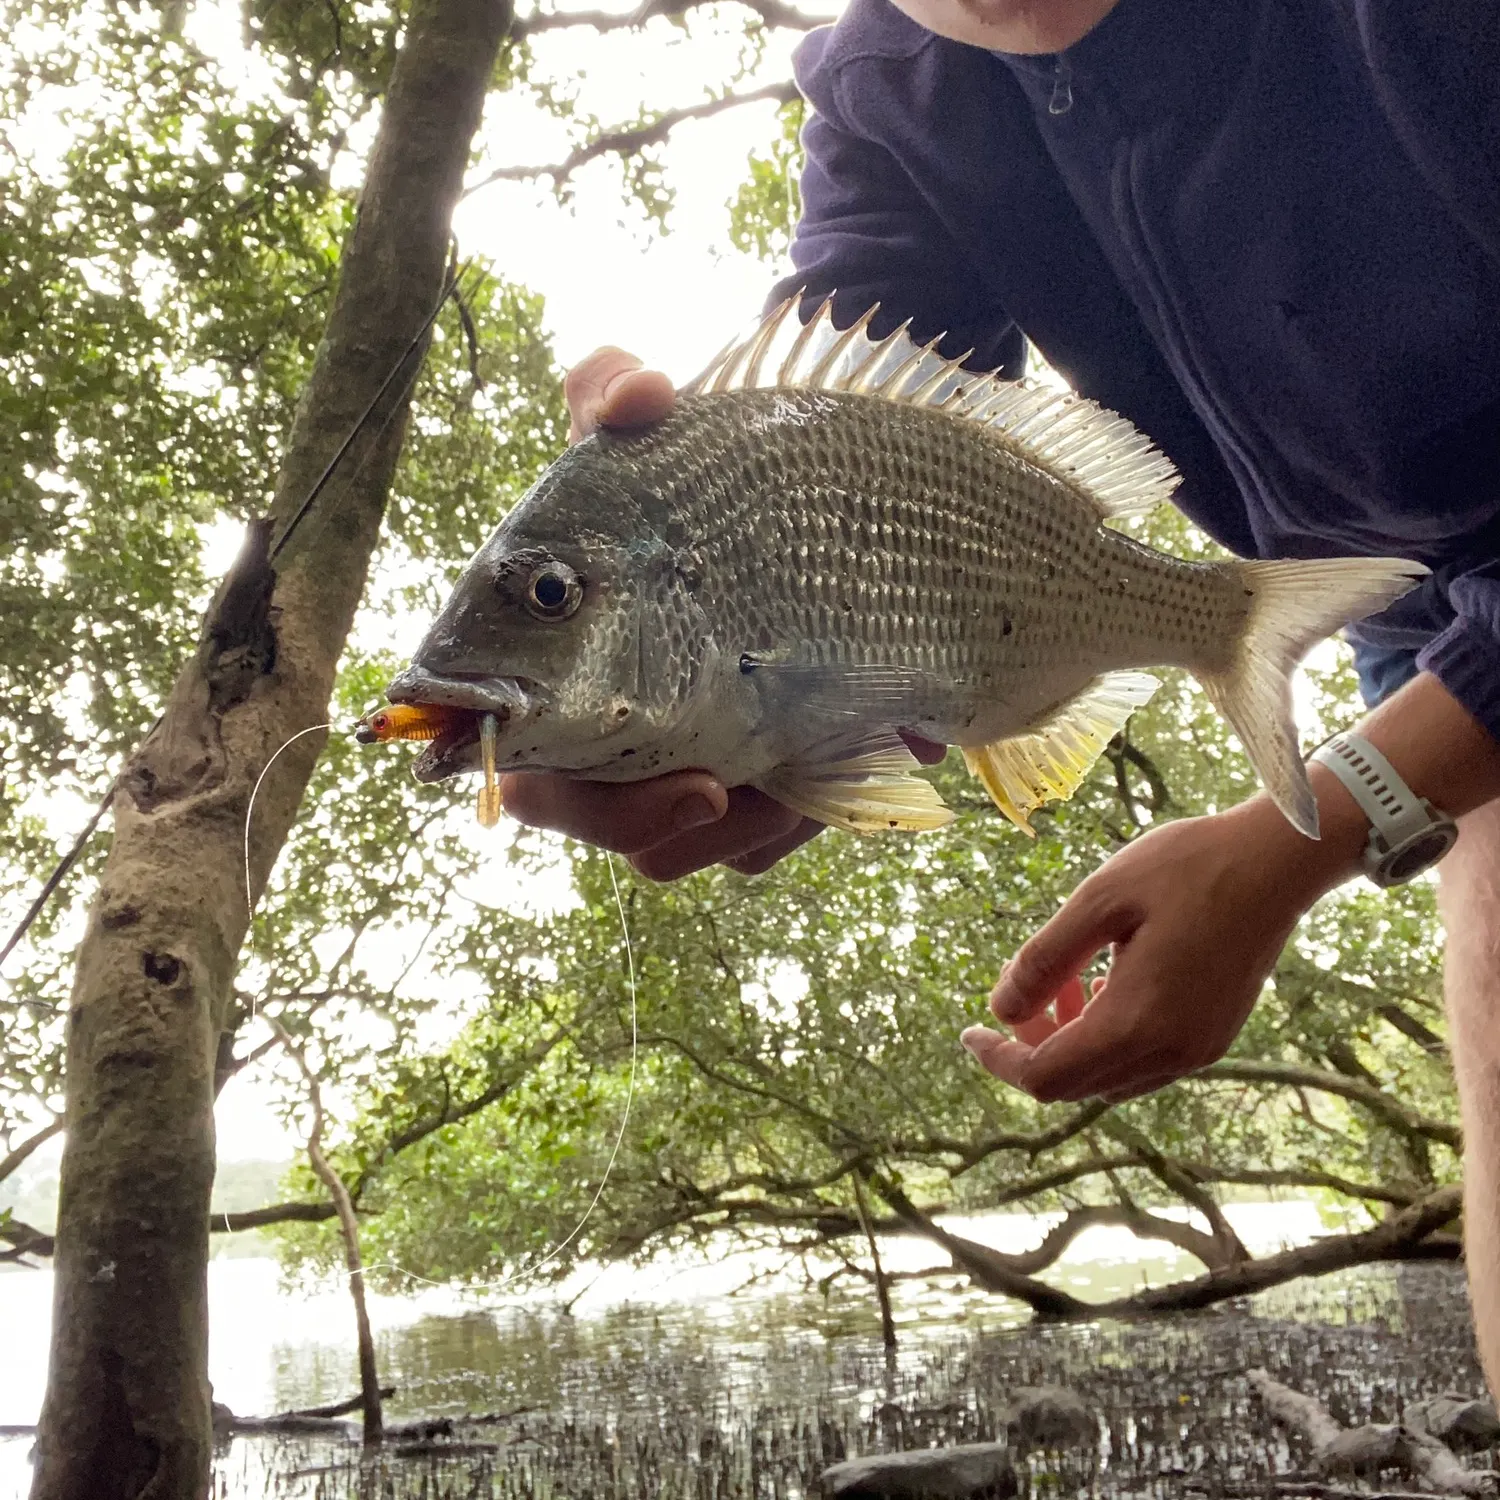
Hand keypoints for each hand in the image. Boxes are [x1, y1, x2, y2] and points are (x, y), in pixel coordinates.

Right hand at [502, 346, 948, 879]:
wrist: (836, 530)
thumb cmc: (721, 487)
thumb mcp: (665, 439)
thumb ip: (617, 395)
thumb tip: (633, 392)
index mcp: (561, 667)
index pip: (512, 749)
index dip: (522, 771)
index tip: (551, 770)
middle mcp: (612, 733)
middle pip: (596, 820)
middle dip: (641, 818)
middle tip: (708, 789)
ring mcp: (683, 769)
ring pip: (679, 848)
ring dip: (731, 821)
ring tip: (789, 769)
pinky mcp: (753, 796)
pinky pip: (754, 847)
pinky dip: (788, 813)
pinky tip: (845, 755)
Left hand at [959, 798, 1359, 1102]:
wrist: (1276, 862)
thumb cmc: (1186, 868)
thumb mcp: (1098, 899)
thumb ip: (1044, 960)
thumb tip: (1001, 1010)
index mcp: (1138, 1022)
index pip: (1046, 1076)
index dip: (999, 1060)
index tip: (972, 1031)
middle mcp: (1172, 1052)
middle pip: (1074, 1083)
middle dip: (1032, 1045)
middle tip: (1018, 987)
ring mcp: (1199, 1050)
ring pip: (1108, 1076)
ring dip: (1070, 1040)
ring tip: (1067, 976)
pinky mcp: (1214, 1037)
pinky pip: (1142, 1061)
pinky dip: (1107, 1037)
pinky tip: (1106, 982)